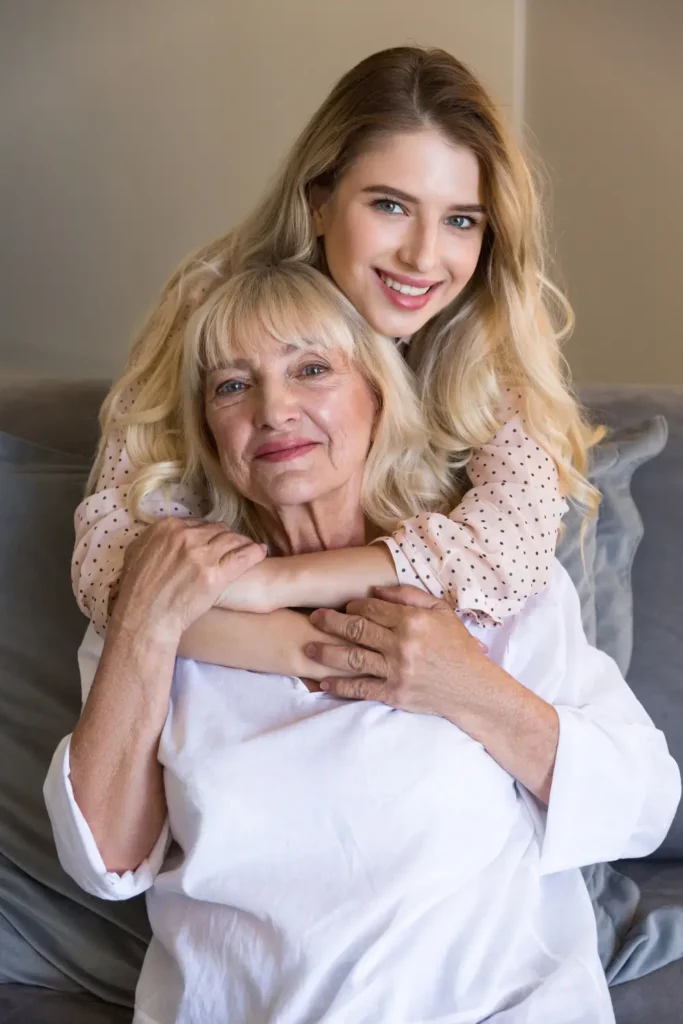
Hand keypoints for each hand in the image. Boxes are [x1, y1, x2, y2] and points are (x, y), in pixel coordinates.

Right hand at [111, 518, 266, 643]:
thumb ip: (153, 540)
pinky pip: (243, 557)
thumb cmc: (136, 591)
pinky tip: (260, 552)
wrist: (145, 617)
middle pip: (217, 529)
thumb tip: (164, 535)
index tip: (214, 540)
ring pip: (232, 540)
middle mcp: (186, 536)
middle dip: (226, 537)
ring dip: (242, 543)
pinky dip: (254, 553)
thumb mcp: (136, 554)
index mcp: (167, 528)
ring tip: (250, 548)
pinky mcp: (216, 574)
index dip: (208, 532)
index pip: (198, 522)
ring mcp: (201, 554)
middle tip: (234, 546)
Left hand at [305, 585, 489, 717]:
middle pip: (356, 630)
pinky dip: (340, 686)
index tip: (345, 606)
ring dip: (326, 652)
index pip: (372, 608)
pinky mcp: (394, 694)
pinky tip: (323, 682)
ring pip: (352, 658)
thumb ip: (409, 596)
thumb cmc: (457, 646)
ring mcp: (396, 671)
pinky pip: (360, 689)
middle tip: (314, 618)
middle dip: (331, 622)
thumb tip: (376, 588)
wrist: (472, 688)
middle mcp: (401, 645)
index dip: (354, 605)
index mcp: (412, 621)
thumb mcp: (441, 611)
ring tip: (307, 647)